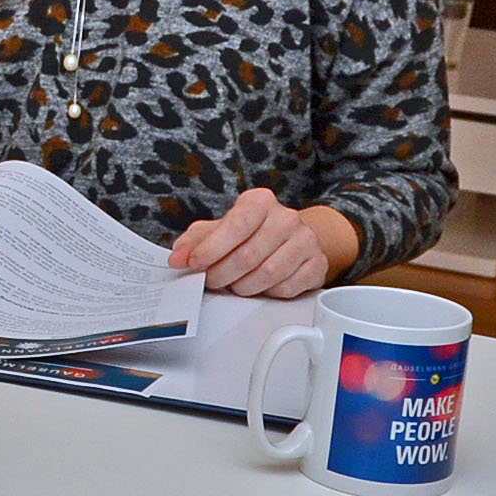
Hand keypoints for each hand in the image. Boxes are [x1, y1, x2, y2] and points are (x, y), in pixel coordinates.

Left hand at [166, 189, 356, 297]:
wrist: (291, 238)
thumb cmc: (250, 234)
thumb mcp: (217, 230)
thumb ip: (194, 242)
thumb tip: (178, 258)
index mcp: (259, 202)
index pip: (235, 226)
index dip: (211, 249)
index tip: (195, 264)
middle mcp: (286, 217)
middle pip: (248, 256)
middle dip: (222, 274)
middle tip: (212, 281)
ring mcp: (306, 240)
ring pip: (268, 274)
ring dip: (244, 286)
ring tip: (235, 284)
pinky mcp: (317, 264)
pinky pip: (287, 288)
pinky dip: (268, 293)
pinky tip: (261, 286)